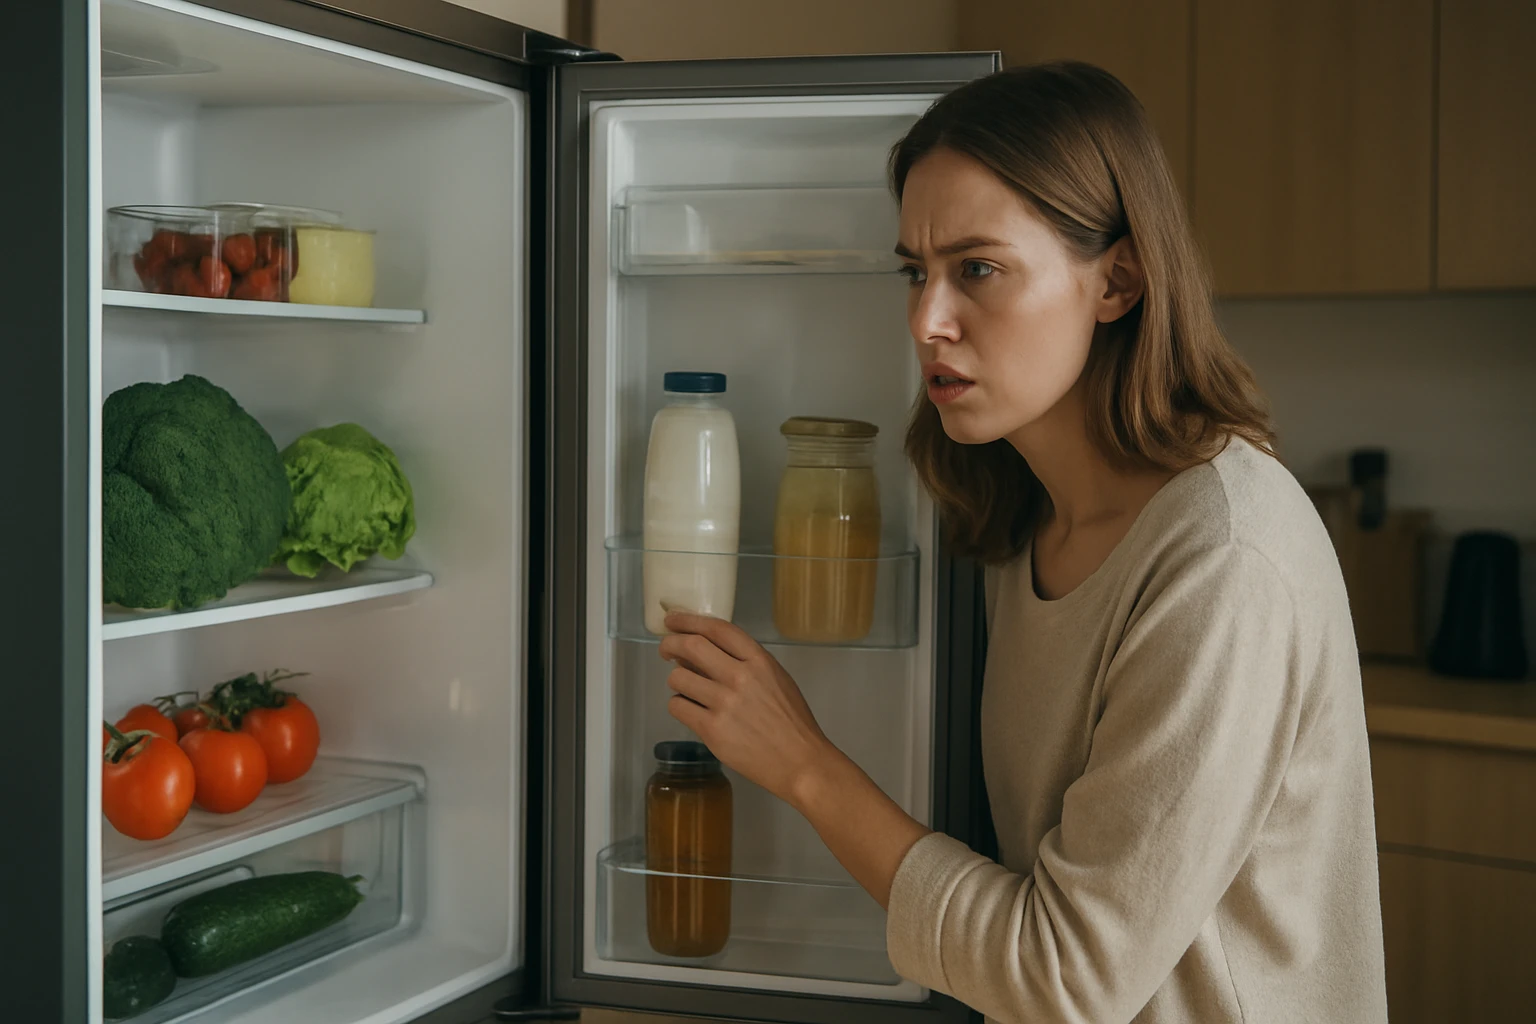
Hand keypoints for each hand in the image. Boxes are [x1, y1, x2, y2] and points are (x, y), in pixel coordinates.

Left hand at [658, 610, 834, 808]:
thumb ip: (745, 663)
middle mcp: (740, 677)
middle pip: (691, 646)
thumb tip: (703, 654)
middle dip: (670, 644)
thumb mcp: (776, 679)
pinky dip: (679, 705)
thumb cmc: (791, 721)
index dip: (689, 620)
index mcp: (759, 661)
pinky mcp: (712, 730)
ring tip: (686, 688)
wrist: (799, 762)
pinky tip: (690, 709)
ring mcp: (724, 704)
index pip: (718, 629)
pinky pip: (678, 707)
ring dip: (676, 680)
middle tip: (666, 650)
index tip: (673, 620)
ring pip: (678, 678)